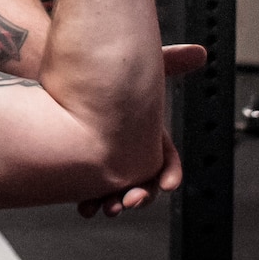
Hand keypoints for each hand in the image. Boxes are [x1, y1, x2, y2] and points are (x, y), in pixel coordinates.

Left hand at [77, 43, 207, 217]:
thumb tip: (199, 52)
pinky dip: (91, 202)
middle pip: (143, 182)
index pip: (166, 161)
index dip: (169, 173)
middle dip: (141, 195)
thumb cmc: (103, 76)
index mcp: (148, 136)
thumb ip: (169, 62)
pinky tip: (86, 207)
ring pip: (118, 191)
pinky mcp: (85, 168)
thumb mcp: (139, 69)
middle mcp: (129, 152)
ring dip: (116, 203)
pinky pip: (92, 192)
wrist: (59, 82)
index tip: (166, 183)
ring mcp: (107, 161)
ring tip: (110, 207)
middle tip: (131, 200)